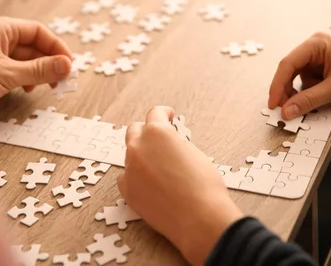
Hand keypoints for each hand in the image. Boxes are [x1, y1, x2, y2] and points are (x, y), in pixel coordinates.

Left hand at [0, 17, 72, 115]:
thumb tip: (66, 65)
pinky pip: (10, 68)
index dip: (56, 47)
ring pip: (22, 58)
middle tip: (61, 79)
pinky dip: (22, 77)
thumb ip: (39, 70)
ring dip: (36, 71)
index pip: (38, 31)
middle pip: (31, 45)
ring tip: (44, 86)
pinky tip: (25, 89)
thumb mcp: (6, 75)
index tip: (68, 64)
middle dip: (48, 62)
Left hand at [118, 106, 242, 265]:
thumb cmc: (203, 185)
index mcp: (157, 132)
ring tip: (161, 168)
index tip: (168, 116)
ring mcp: (129, 169)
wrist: (198, 217)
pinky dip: (136, 177)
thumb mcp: (193, 152)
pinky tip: (151, 185)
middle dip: (147, 132)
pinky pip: (127, 176)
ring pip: (131, 155)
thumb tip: (170, 143)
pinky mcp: (126, 190)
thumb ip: (175, 142)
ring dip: (143, 156)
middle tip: (160, 140)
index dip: (164, 113)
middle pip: (136, 130)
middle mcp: (138, 147)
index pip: (155, 113)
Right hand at [268, 32, 330, 118]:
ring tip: (310, 105)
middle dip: (288, 91)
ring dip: (303, 94)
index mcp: (317, 42)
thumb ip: (308, 100)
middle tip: (284, 111)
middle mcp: (317, 47)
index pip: (288, 64)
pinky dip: (312, 95)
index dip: (277, 85)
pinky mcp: (328, 70)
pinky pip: (311, 84)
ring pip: (300, 80)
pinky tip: (320, 101)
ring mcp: (322, 59)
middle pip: (291, 71)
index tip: (273, 104)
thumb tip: (286, 111)